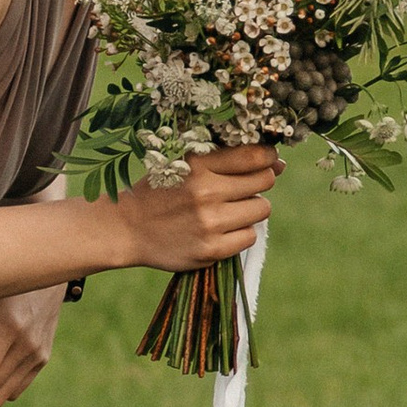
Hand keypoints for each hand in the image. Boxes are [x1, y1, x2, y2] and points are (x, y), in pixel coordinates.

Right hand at [116, 141, 278, 272]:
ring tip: (227, 209)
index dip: (269, 156)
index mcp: (198, 163)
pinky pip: (250, 237)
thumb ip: (227, 157)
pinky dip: (240, 233)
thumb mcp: (184, 161)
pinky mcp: (211, 250)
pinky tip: (220, 229)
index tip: (267, 160)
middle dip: (259, 182)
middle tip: (238, 188)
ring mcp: (209, 223)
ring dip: (251, 209)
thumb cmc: (162, 189)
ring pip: (262, 209)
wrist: (128, 228)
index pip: (255, 155)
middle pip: (265, 181)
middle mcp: (205, 191)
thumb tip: (278, 163)